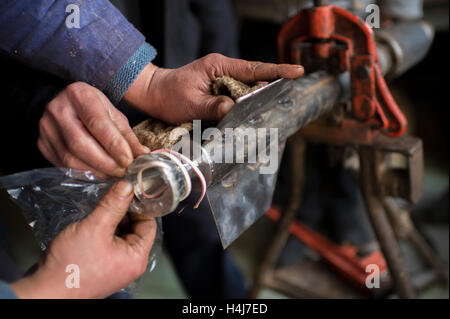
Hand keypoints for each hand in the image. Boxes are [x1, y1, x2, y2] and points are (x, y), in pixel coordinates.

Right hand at [10, 181, 155, 298]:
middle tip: (112, 197)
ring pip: (121, 234)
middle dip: (124, 212)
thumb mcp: (94, 228)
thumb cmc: (71, 267)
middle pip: (136, 228)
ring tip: (100, 208)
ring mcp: (116, 265)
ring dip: (112, 220)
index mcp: (136, 257)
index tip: (129, 191)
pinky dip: (103, 230)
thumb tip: (127, 187)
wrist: (45, 291)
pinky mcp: (102, 265)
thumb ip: (113, 205)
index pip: (149, 224)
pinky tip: (92, 222)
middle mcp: (130, 263)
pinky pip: (109, 242)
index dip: (140, 206)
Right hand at [38, 82, 149, 177]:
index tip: (129, 160)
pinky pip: (62, 165)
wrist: (66, 104)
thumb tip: (143, 155)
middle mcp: (58, 110)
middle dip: (105, 162)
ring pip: (69, 158)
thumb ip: (127, 135)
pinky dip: (84, 172)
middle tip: (122, 172)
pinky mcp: (42, 144)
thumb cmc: (94, 109)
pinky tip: (98, 174)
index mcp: (79, 95)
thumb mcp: (114, 114)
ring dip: (95, 171)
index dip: (114, 145)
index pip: (97, 123)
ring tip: (113, 175)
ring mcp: (46, 128)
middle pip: (80, 143)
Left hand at [123, 53, 303, 122]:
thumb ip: (213, 107)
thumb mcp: (190, 104)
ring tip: (268, 109)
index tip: (296, 72)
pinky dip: (242, 105)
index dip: (275, 71)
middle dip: (269, 88)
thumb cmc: (169, 96)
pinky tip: (247, 115)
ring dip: (255, 100)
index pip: (252, 69)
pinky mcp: (218, 90)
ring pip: (245, 89)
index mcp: (218, 66)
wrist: (154, 94)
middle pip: (253, 79)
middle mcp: (222, 70)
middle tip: (286, 94)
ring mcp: (221, 79)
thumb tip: (233, 109)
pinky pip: (236, 97)